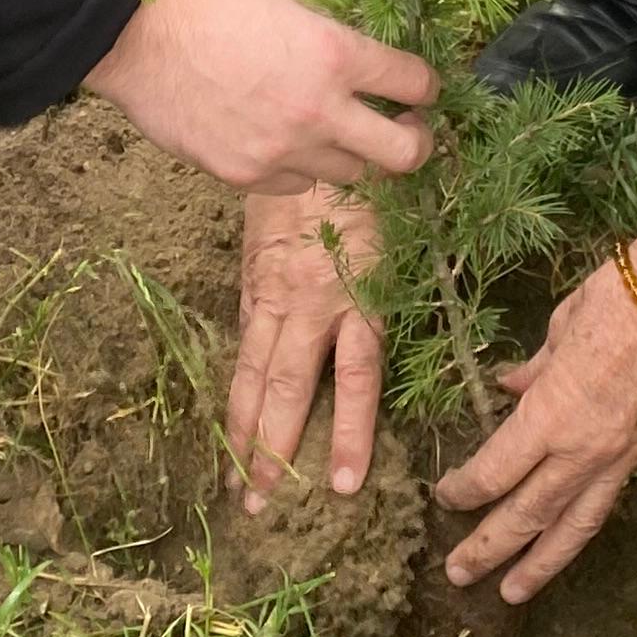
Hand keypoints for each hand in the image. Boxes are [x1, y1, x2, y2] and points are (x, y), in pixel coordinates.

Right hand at [83, 0, 435, 193]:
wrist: (139, 38)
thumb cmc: (212, 5)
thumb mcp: (288, 8)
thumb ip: (329, 47)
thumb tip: (359, 72)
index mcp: (334, 54)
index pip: (412, 83)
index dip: (426, 86)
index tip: (423, 89)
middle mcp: (319, 111)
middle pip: (403, 154)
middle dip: (417, 142)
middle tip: (409, 129)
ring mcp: (283, 152)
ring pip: (351, 175)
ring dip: (353, 154)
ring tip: (337, 132)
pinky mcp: (246, 177)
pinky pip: (296, 183)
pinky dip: (300, 166)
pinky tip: (284, 140)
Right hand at [229, 187, 382, 506]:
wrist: (316, 133)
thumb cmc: (374, 189)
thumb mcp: (403, 239)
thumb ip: (398, 294)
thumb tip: (408, 344)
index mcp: (360, 295)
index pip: (357, 380)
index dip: (350, 435)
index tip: (343, 486)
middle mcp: (312, 303)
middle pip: (289, 389)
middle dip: (273, 450)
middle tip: (262, 503)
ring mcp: (274, 294)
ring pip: (253, 372)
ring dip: (242, 430)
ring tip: (234, 479)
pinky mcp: (251, 280)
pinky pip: (243, 339)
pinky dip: (235, 381)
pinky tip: (229, 416)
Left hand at [434, 245, 636, 601]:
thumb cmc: (618, 298)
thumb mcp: (561, 325)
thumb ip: (533, 368)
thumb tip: (508, 388)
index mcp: (552, 413)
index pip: (498, 469)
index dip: (467, 489)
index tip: (446, 496)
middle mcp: (583, 450)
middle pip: (529, 514)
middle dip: (490, 548)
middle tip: (457, 574)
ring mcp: (619, 459)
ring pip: (573, 526)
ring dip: (540, 564)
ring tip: (512, 592)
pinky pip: (605, 504)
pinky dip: (580, 530)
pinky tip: (564, 544)